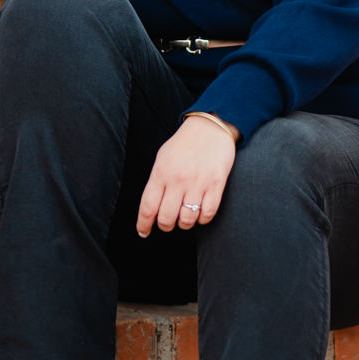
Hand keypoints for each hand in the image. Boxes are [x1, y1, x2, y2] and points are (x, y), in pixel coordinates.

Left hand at [137, 116, 237, 234]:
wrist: (210, 127)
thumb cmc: (185, 143)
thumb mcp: (163, 158)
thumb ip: (157, 181)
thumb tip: (152, 206)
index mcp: (161, 173)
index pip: (148, 206)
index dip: (143, 224)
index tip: (143, 232)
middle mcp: (178, 180)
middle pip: (166, 217)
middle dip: (165, 226)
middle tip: (167, 224)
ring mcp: (197, 183)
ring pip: (187, 219)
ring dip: (184, 224)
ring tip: (184, 217)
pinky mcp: (216, 185)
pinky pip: (207, 214)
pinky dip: (202, 219)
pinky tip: (200, 213)